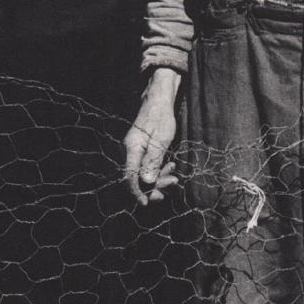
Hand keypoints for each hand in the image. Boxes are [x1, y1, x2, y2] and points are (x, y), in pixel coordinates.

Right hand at [123, 68, 181, 205]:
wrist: (159, 101)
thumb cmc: (161, 117)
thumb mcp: (161, 140)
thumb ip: (153, 161)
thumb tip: (146, 182)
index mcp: (131, 149)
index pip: (129, 177)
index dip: (137, 192)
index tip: (147, 202)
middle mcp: (129, 151)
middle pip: (136, 178)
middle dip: (154, 185)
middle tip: (172, 184)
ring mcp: (134, 151)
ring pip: (143, 173)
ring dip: (159, 177)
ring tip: (174, 176)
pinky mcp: (140, 150)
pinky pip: (146, 166)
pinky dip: (158, 169)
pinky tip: (171, 167)